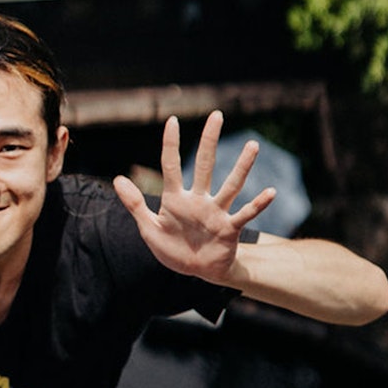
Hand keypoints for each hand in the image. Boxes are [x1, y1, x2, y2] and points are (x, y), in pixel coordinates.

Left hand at [112, 110, 274, 283]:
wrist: (197, 272)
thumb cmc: (173, 248)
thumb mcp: (149, 228)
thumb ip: (134, 204)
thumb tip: (117, 178)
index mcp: (175, 199)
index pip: (171, 166)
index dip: (170, 144)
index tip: (173, 120)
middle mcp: (198, 200)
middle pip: (204, 166)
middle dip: (209, 141)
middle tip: (216, 115)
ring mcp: (216, 213)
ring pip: (230, 186)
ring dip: (242, 167)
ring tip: (253, 146)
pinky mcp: (229, 229)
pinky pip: (245, 214)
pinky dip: (258, 205)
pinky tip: (271, 192)